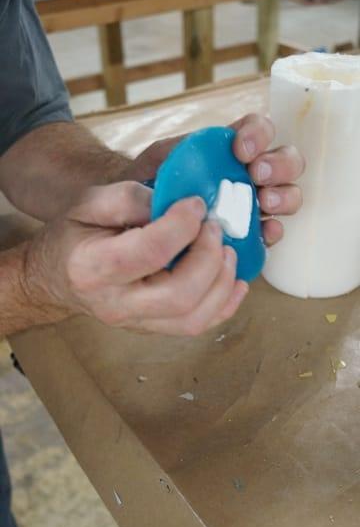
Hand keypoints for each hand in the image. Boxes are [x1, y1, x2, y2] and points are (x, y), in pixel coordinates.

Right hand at [24, 182, 247, 335]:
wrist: (56, 277)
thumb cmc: (73, 235)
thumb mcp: (89, 202)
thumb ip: (130, 197)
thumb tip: (177, 206)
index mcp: (93, 268)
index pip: (150, 252)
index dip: (182, 225)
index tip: (196, 204)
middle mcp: (115, 304)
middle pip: (179, 295)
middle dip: (209, 258)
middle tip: (216, 228)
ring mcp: (135, 323)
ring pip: (193, 319)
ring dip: (222, 283)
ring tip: (226, 251)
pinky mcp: (152, 329)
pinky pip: (196, 327)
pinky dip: (225, 306)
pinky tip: (235, 281)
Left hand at [123, 114, 303, 246]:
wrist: (143, 216)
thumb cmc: (151, 182)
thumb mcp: (158, 159)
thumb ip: (173, 154)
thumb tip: (188, 168)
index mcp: (232, 148)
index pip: (259, 129)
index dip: (259, 135)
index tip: (241, 150)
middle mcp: (251, 173)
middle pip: (286, 160)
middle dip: (278, 165)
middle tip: (256, 175)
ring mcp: (256, 203)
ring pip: (289, 194)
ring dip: (283, 196)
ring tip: (264, 203)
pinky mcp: (253, 233)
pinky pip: (274, 230)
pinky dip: (274, 230)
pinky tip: (264, 232)